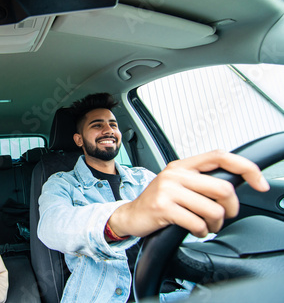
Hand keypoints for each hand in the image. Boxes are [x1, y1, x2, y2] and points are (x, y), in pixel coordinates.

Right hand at [108, 150, 269, 237]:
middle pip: (223, 188)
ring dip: (216, 225)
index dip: (246, 168)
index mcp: (182, 165)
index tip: (259, 182)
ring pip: (213, 210)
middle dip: (231, 208)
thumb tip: (232, 187)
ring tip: (207, 226)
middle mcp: (175, 174)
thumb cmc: (158, 202)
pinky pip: (198, 224)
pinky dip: (202, 232)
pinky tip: (195, 231)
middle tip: (225, 216)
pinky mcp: (163, 207)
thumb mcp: (177, 184)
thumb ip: (200, 180)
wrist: (130, 215)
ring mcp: (168, 190)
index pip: (220, 156)